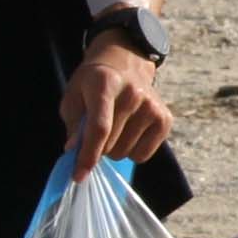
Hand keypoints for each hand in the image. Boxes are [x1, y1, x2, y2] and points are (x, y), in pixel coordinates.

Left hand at [63, 35, 171, 174]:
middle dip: (98, 148)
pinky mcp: (165, 119)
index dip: (88, 155)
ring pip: (126, 153)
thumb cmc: (93, 82)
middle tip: (96, 132)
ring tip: (115, 128)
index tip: (78, 176)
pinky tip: (130, 131)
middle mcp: (133, 94)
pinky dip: (132, 150)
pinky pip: (143, 155)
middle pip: (111, 145)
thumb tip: (75, 151)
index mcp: (105, 84)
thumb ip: (72, 124)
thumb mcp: (74, 95)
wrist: (125, 61)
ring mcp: (153, 106)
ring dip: (115, 149)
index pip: (99, 128)